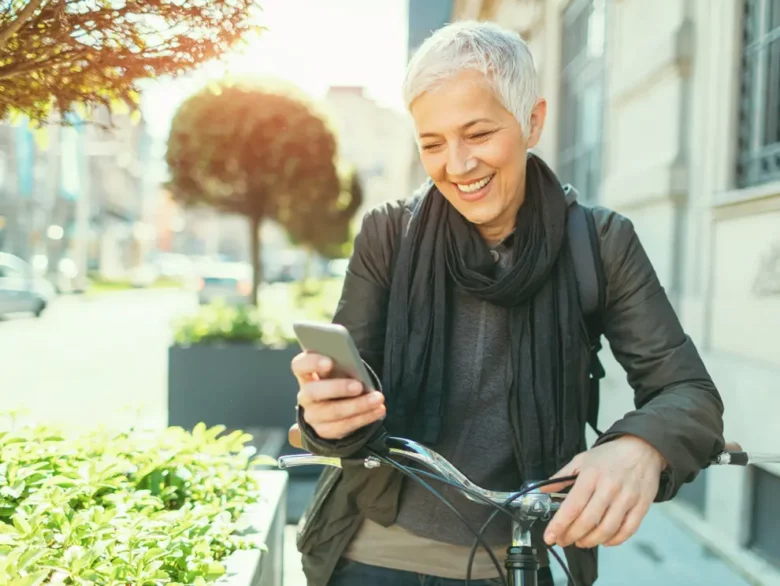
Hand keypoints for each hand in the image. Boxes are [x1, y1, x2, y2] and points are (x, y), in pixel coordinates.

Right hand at [291, 351, 384, 439]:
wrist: (334, 409)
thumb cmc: (338, 381)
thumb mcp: (337, 371)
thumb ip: (341, 366)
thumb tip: (355, 365)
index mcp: (306, 374)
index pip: (299, 366)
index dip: (312, 363)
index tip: (329, 362)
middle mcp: (305, 396)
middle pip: (314, 391)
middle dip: (338, 388)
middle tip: (359, 386)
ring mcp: (312, 415)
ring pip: (333, 412)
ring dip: (358, 405)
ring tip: (377, 399)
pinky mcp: (324, 431)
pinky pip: (344, 426)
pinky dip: (364, 417)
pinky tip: (378, 410)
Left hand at [540, 435, 666, 548]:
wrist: (642, 448)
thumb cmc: (610, 455)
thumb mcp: (581, 460)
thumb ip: (561, 476)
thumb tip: (543, 489)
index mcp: (591, 476)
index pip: (572, 506)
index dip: (559, 525)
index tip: (549, 536)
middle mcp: (609, 488)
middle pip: (587, 521)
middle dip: (571, 536)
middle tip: (562, 540)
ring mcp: (627, 498)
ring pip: (607, 530)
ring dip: (590, 541)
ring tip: (580, 542)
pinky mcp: (641, 506)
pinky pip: (627, 530)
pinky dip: (614, 540)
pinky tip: (604, 540)